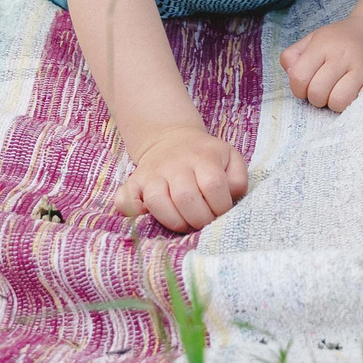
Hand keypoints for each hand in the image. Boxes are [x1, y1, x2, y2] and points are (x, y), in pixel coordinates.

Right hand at [112, 124, 248, 231]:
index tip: (221, 212)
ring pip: (158, 202)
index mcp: (203, 157)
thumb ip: (237, 179)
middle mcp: (176, 164)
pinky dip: (133, 211)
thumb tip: (228, 198)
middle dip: (199, 219)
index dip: (221, 207)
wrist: (172, 139)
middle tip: (203, 223)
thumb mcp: (230, 158)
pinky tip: (147, 214)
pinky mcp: (134, 182)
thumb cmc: (206, 157)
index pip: (214, 185)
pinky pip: (125, 199)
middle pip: (186, 197)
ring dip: (174, 221)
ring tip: (184, 224)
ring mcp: (153, 173)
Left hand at [280, 19, 362, 111]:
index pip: (299, 77)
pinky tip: (355, 94)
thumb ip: (293, 55)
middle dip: (317, 99)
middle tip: (325, 91)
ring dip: (336, 104)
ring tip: (339, 94)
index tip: (306, 87)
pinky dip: (355, 105)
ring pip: (339, 102)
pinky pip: (361, 104)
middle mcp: (344, 55)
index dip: (298, 88)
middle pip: (317, 93)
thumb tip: (290, 74)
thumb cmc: (342, 39)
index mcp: (324, 44)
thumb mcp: (314, 38)